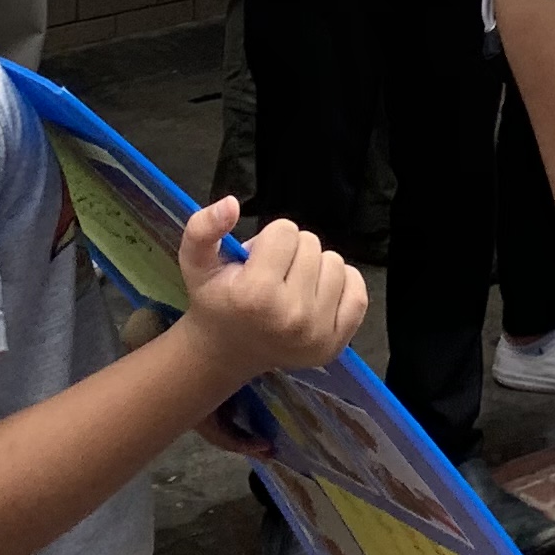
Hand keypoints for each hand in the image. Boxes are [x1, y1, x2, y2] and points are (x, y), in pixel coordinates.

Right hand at [174, 198, 368, 380]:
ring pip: (335, 264)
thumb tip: (231, 203)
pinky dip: (341, 285)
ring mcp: (316, 333)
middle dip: (291, 252)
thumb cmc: (215, 300)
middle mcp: (290, 316)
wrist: (227, 352)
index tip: (255, 262)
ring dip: (314, 268)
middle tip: (270, 276)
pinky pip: (358, 291)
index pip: (286, 230)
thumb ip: (203, 227)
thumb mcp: (196, 261)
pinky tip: (316, 295)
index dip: (269, 240)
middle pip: (311, 244)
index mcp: (255, 295)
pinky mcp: (336, 344)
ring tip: (290, 286)